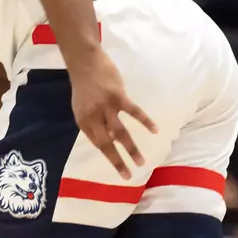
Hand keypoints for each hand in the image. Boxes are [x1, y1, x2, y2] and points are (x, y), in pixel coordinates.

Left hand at [70, 50, 157, 176]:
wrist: (84, 62)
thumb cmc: (84, 86)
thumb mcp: (82, 107)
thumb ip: (94, 123)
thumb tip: (111, 138)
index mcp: (83, 121)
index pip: (98, 144)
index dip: (109, 156)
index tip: (120, 169)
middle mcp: (94, 118)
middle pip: (107, 144)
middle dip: (118, 161)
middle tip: (128, 176)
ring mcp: (107, 107)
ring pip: (121, 133)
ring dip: (132, 149)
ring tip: (141, 162)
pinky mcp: (119, 97)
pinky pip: (134, 112)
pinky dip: (145, 121)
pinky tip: (155, 130)